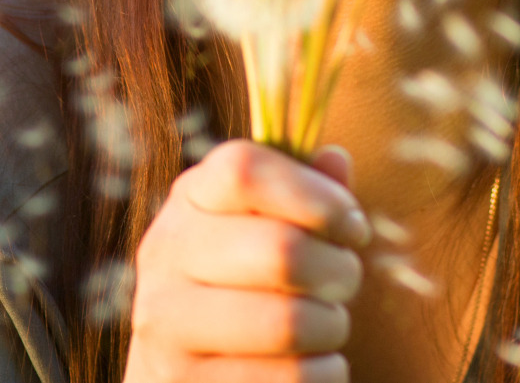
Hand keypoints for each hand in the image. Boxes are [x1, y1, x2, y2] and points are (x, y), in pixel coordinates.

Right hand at [124, 140, 369, 381]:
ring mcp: (167, 326)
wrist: (184, 367)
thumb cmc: (245, 284)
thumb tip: (335, 159)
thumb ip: (304, 190)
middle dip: (341, 271)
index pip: (244, 170)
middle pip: (282, 250)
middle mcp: (166, 256)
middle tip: (344, 282)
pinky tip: (310, 364)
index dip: (316, 194)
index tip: (352, 225)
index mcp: (189, 200)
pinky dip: (325, 373)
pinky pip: (291, 379)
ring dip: (332, 327)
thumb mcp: (267, 225)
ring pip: (290, 323)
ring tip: (324, 326)